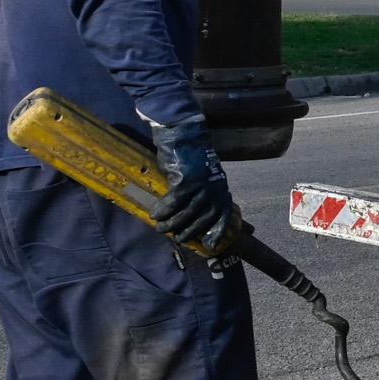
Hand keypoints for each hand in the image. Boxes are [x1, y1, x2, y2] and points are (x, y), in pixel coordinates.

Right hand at [147, 115, 234, 249]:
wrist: (184, 134)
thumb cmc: (191, 157)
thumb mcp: (205, 176)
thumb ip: (204, 193)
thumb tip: (196, 211)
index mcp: (221, 188)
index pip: (223, 215)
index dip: (217, 231)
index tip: (210, 246)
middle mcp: (215, 188)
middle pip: (203, 218)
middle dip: (189, 231)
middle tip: (176, 238)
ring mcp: (202, 185)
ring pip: (186, 213)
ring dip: (172, 224)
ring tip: (161, 228)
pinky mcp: (186, 180)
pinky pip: (173, 202)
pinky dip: (164, 210)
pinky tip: (155, 214)